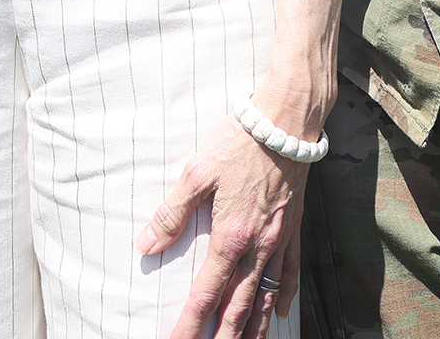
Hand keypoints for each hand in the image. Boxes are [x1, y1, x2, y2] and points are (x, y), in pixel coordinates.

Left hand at [141, 115, 305, 338]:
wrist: (286, 122)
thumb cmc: (239, 142)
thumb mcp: (196, 173)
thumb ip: (172, 214)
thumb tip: (146, 245)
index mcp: (230, 236)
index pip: (206, 293)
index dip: (189, 323)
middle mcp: (257, 246)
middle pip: (238, 306)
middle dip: (222, 337)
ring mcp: (279, 240)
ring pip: (265, 296)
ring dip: (253, 327)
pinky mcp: (293, 228)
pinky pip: (290, 272)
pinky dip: (283, 296)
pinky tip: (280, 312)